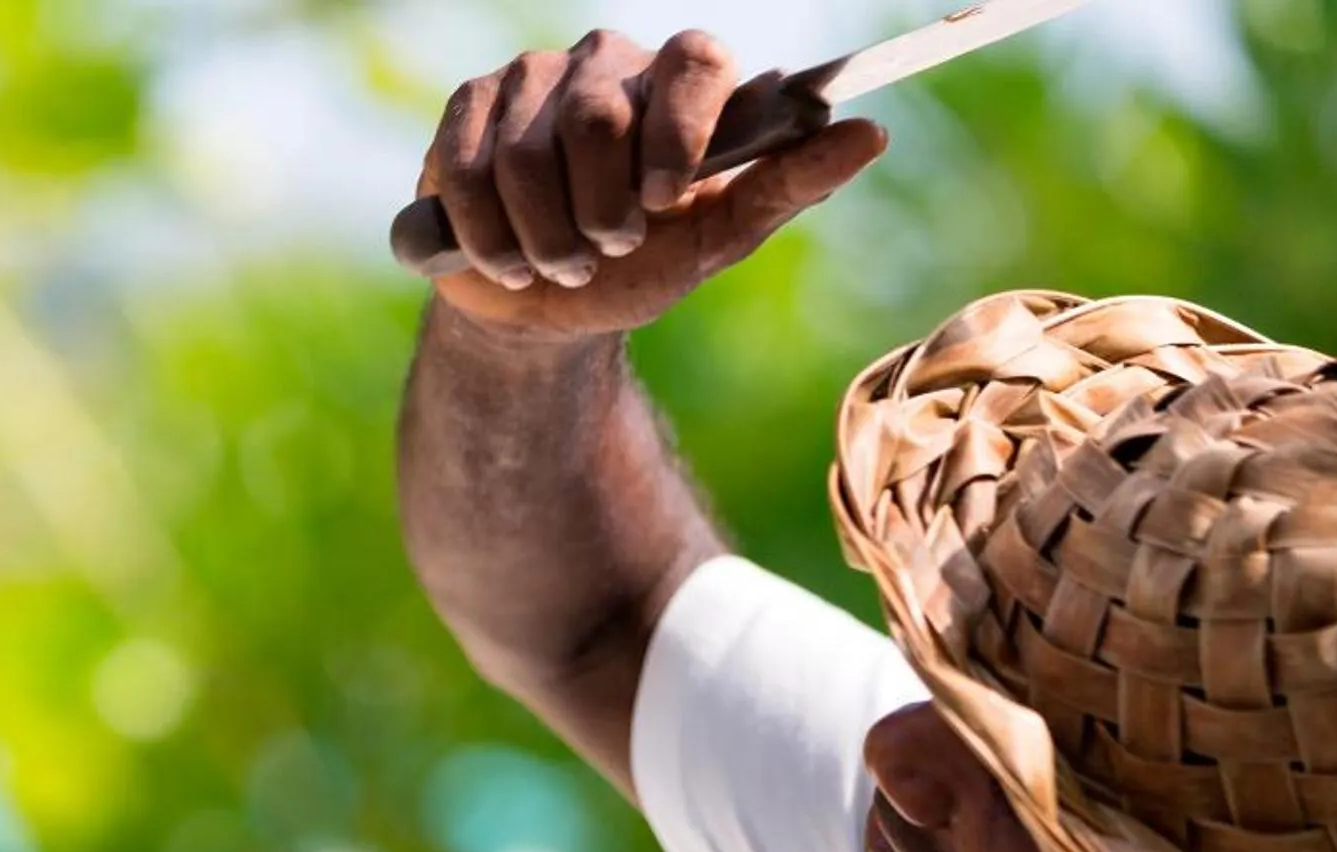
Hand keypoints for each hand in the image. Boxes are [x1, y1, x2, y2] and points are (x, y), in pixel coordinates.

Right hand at [420, 29, 885, 337]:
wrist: (544, 306)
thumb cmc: (638, 266)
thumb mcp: (718, 239)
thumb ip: (788, 186)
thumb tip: (871, 135)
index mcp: (678, 81)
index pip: (695, 59)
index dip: (678, 131)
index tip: (664, 202)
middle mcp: (605, 61)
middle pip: (597, 116)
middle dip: (598, 209)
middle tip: (604, 252)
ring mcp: (529, 80)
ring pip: (526, 153)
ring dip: (543, 236)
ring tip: (557, 264)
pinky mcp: (465, 110)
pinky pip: (465, 169)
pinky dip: (485, 234)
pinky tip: (503, 258)